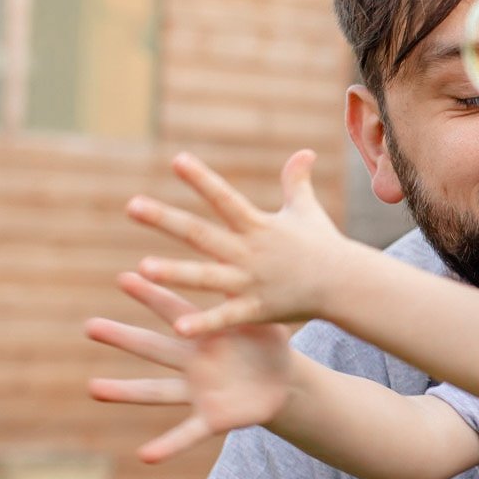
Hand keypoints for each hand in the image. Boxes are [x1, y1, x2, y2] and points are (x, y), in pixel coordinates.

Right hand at [87, 271, 294, 462]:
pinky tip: (144, 455)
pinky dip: (167, 445)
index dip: (152, 294)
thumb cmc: (268, 343)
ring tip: (93, 389)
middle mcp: (193, 362)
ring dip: (125, 392)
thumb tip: (242, 257)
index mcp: (205, 334)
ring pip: (156, 392)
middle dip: (122, 337)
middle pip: (153, 348)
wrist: (284, 382)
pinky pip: (186, 434)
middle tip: (89, 326)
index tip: (124, 277)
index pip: (174, 310)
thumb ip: (250, 299)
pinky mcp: (212, 419)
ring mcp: (198, 391)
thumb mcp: (264, 319)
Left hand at [127, 150, 350, 334]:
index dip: (201, 179)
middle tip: (132, 205)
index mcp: (257, 225)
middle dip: (166, 220)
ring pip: (207, 277)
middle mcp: (249, 251)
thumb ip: (296, 182)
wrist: (346, 284)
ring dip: (175, 273)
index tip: (176, 160)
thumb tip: (304, 151)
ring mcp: (251, 281)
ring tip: (142, 268)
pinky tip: (177, 327)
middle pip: (201, 233)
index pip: (223, 198)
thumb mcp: (307, 210)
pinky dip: (204, 324)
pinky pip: (226, 318)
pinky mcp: (256, 309)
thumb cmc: (324, 246)